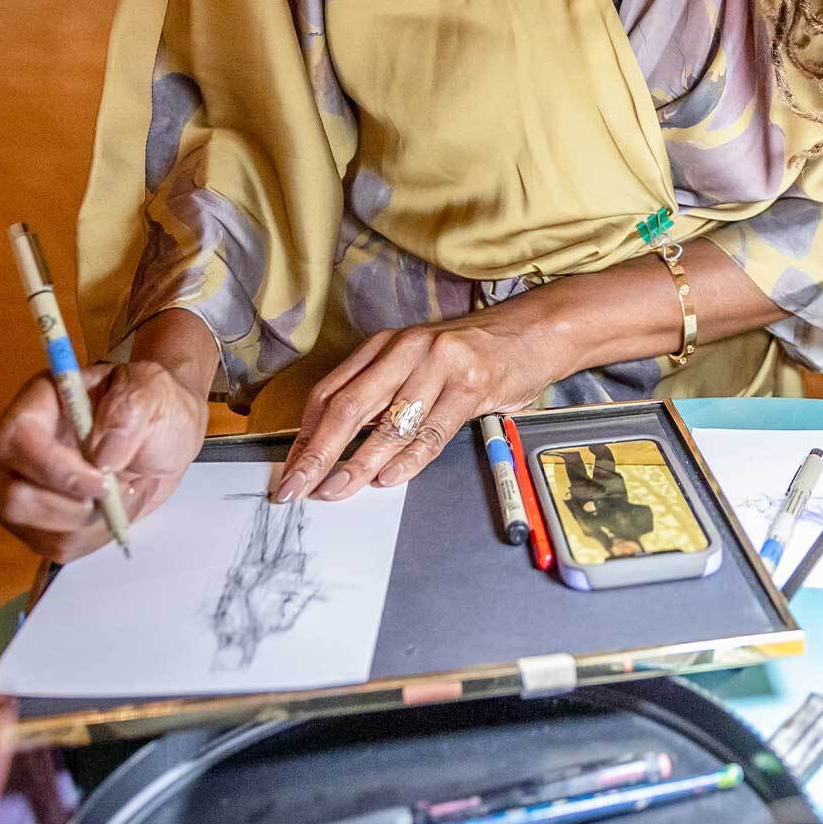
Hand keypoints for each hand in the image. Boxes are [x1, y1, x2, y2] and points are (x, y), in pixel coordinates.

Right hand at [0, 361, 209, 562]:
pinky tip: (121, 507)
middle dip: (73, 508)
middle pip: (14, 498)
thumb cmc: (151, 403)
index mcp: (39, 404)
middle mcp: (22, 450)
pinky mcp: (45, 521)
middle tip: (118, 489)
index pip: (13, 440)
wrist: (166, 433)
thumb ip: (128, 411)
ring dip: (94, 523)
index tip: (100, 481)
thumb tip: (104, 456)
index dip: (51, 468)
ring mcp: (28, 488)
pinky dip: (99, 536)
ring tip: (130, 490)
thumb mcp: (150, 389)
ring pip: (37, 531)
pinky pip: (59, 546)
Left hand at [274, 308, 567, 504]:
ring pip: (389, 424)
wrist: (532, 332)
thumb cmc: (470, 355)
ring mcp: (440, 364)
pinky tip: (389, 479)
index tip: (289, 470)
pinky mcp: (472, 384)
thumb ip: (380, 393)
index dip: (305, 435)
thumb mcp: (416, 363)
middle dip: (317, 453)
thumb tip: (335, 445)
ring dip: (358, 464)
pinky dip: (408, 460)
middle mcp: (406, 348)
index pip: (330, 392)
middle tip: (295, 487)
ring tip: (335, 490)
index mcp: (384, 345)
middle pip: (349, 407)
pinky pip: (432, 431)